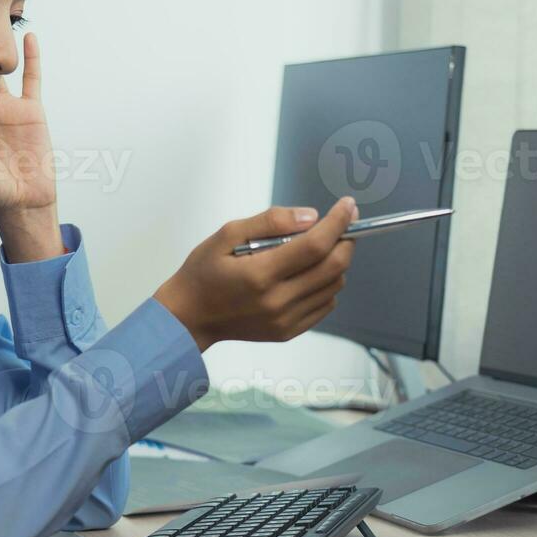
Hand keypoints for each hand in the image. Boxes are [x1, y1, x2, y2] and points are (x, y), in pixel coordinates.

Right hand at [152, 196, 359, 352]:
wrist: (189, 317)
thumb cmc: (204, 272)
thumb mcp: (226, 234)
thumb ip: (270, 222)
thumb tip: (310, 217)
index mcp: (260, 274)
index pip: (315, 245)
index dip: (337, 222)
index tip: (347, 205)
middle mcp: (277, 301)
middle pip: (334, 267)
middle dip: (345, 240)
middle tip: (342, 224)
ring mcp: (285, 320)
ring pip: (334, 286)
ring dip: (336, 262)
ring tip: (318, 249)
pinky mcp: (288, 331)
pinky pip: (324, 304)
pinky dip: (326, 284)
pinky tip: (308, 273)